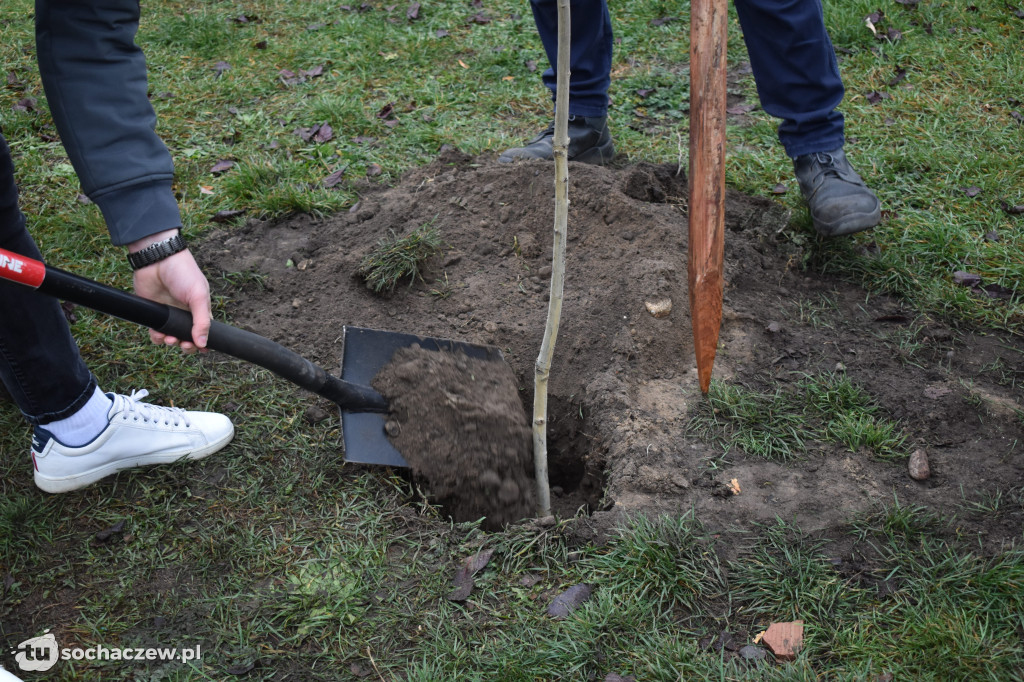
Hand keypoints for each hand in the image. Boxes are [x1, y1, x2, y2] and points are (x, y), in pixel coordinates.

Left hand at [129, 230, 211, 352]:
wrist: (158, 259)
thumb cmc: (183, 273)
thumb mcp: (199, 296)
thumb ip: (202, 321)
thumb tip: (204, 344)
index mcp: (199, 310)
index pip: (204, 332)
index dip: (203, 343)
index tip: (200, 348)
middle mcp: (184, 314)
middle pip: (187, 338)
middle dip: (186, 345)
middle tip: (183, 343)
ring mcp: (169, 314)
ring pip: (170, 337)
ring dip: (170, 342)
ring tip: (169, 338)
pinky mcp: (153, 313)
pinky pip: (155, 332)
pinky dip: (156, 337)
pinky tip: (158, 334)